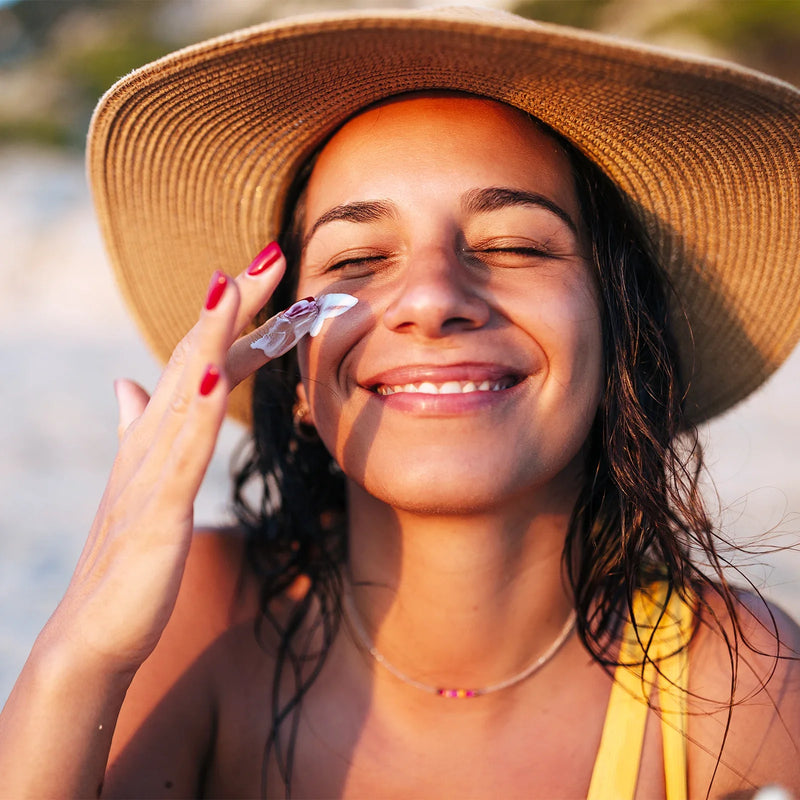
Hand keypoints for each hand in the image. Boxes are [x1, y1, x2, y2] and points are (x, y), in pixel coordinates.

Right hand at [45, 242, 286, 674]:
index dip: (234, 319)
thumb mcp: (140, 484)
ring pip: (183, 387)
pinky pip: (180, 451)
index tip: (267, 278)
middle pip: (195, 355)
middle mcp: (150, 439)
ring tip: (236, 285)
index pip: (200, 360)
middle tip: (271, 253)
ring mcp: (150, 470)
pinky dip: (195, 408)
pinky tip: (214, 374)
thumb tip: (129, 385)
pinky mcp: (156, 510)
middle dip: (233, 304)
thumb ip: (140, 430)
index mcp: (156, 434)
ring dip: (211, 334)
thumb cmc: (124, 559)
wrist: (92, 633)